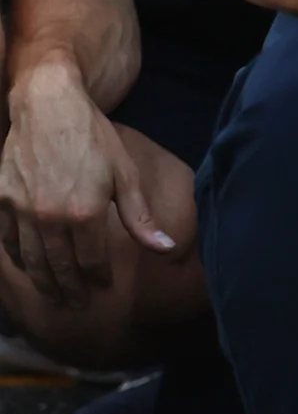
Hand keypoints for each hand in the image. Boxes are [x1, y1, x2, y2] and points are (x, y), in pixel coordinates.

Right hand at [0, 71, 165, 303]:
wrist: (49, 107)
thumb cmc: (94, 139)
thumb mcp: (126, 175)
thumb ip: (141, 218)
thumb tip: (166, 249)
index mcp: (85, 213)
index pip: (92, 261)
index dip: (98, 278)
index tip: (104, 288)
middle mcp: (49, 217)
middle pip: (59, 267)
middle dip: (70, 289)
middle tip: (75, 306)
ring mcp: (21, 209)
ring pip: (31, 259)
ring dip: (42, 281)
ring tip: (53, 296)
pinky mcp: (2, 199)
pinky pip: (8, 239)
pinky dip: (17, 258)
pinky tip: (27, 267)